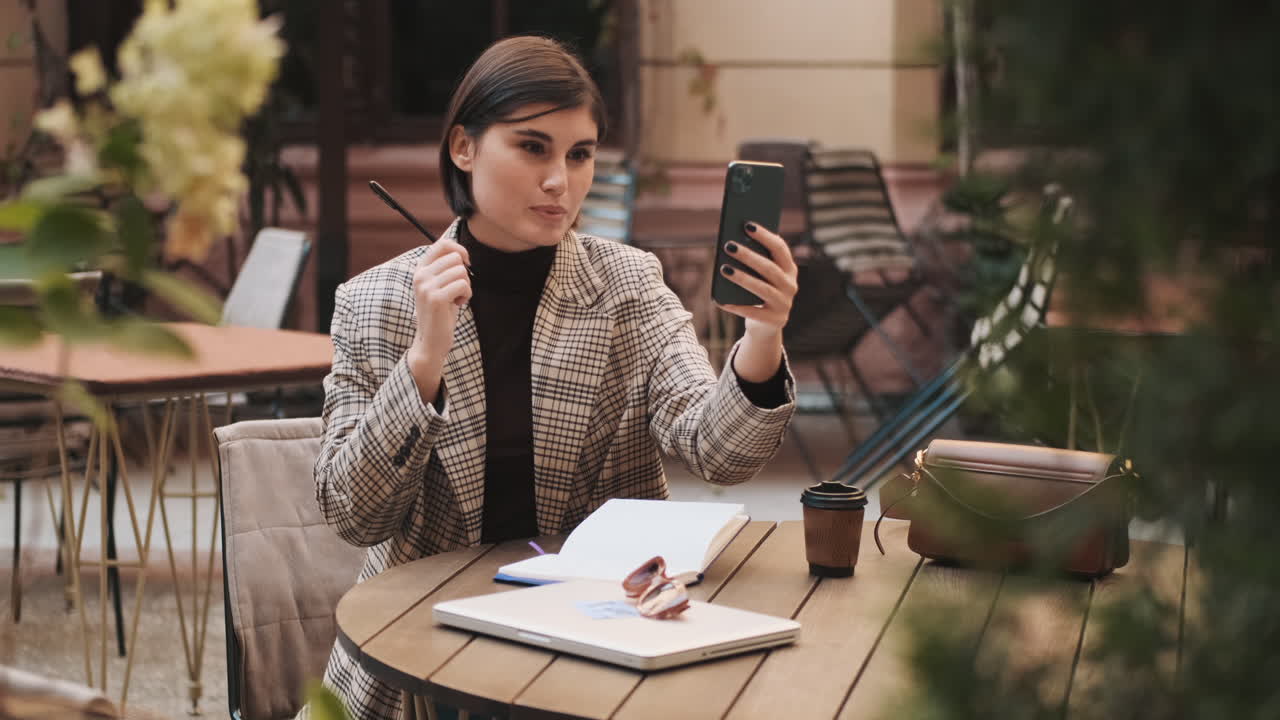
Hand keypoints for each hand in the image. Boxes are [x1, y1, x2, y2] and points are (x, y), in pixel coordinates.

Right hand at [406, 238, 471, 402]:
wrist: (430, 341)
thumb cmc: (440, 313)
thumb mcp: (439, 286)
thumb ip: (445, 268)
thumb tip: (462, 252)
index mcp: (420, 269)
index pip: (443, 244)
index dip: (460, 250)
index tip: (466, 264)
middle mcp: (420, 275)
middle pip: (456, 258)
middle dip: (464, 275)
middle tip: (457, 291)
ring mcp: (426, 286)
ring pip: (461, 272)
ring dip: (466, 286)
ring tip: (456, 299)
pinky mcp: (436, 298)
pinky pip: (463, 285)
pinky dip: (466, 295)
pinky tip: (458, 304)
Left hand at [717, 222, 796, 382]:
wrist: (766, 326)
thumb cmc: (759, 293)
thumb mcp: (760, 277)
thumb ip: (754, 261)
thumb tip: (733, 242)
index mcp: (790, 270)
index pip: (780, 248)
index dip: (764, 236)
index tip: (747, 225)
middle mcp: (791, 286)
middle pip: (769, 268)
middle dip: (748, 255)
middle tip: (729, 245)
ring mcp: (784, 305)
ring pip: (762, 288)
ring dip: (742, 278)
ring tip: (724, 269)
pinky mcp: (775, 321)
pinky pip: (753, 312)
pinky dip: (736, 306)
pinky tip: (721, 300)